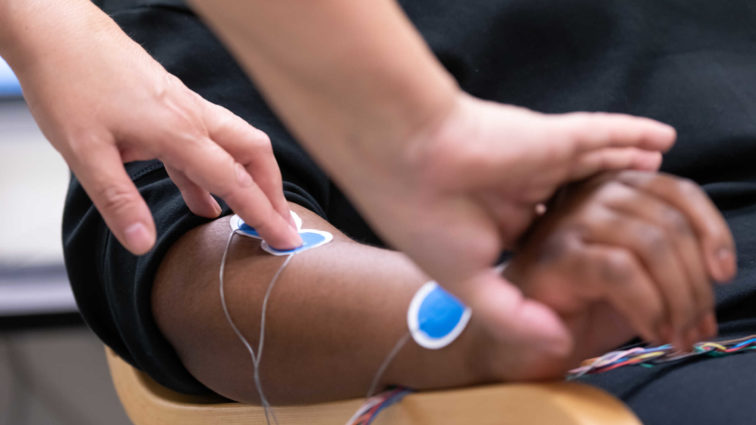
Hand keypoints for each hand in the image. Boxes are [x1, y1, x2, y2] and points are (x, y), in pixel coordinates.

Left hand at [0, 0, 300, 253]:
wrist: (56, 32)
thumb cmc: (68, 84)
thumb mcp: (85, 153)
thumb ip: (119, 202)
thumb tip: (143, 244)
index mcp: (179, 132)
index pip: (236, 181)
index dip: (264, 215)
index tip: (286, 239)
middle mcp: (192, 117)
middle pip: (255, 153)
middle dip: (273, 191)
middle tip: (280, 224)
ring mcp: (184, 108)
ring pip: (235, 144)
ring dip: (248, 179)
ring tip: (250, 215)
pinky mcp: (170, 105)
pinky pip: (205, 142)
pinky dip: (214, 172)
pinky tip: (203, 199)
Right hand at [350, 93, 678, 352]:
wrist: (407, 160)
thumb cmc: (427, 219)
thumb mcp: (467, 281)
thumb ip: (512, 312)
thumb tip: (559, 344)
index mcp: (497, 218)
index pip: (546, 234)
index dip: (572, 245)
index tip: (600, 260)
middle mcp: (520, 187)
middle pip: (577, 198)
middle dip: (606, 207)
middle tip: (641, 220)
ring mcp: (536, 159)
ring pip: (594, 162)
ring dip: (625, 166)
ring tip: (655, 171)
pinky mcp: (551, 136)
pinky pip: (604, 133)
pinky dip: (634, 133)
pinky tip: (660, 138)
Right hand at [486, 171, 735, 379]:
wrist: (524, 336)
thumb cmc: (582, 300)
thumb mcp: (639, 269)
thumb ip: (670, 249)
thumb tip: (718, 264)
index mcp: (612, 187)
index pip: (678, 192)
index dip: (712, 231)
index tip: (723, 273)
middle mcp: (590, 192)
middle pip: (669, 223)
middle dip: (696, 283)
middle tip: (697, 326)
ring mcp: (569, 220)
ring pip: (651, 244)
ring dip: (678, 300)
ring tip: (678, 335)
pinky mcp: (556, 254)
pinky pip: (621, 270)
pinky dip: (648, 305)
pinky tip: (651, 329)